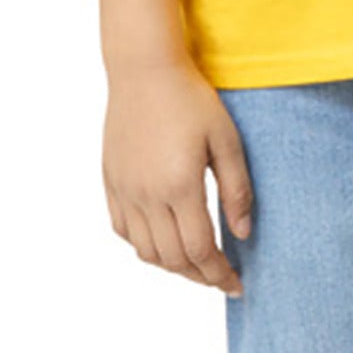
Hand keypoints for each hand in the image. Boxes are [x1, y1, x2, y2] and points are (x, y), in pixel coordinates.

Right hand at [102, 58, 253, 296]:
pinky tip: (162, 239)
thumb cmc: (191, 98)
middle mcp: (147, 195)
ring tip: (195, 262)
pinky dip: (144, 245)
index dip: (219, 274)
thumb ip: (236, 189)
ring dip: (171, 265)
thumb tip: (242, 234)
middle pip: (172, 259)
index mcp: (179, 185)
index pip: (200, 250)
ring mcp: (124, 190)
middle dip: (199, 276)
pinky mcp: (111, 181)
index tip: (237, 284)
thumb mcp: (226, 138)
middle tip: (220, 277)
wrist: (145, 69)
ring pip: (145, 251)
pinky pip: (123, 230)